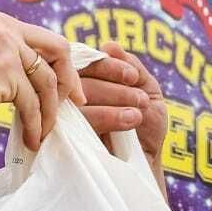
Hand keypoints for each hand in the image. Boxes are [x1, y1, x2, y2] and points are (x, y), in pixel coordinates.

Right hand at [0, 12, 84, 148]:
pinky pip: (32, 104)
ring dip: (49, 113)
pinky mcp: (3, 73)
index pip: (47, 40)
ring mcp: (5, 48)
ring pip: (47, 84)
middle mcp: (4, 28)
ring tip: (42, 133)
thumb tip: (42, 82)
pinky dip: (35, 125)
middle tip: (74, 107)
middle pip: (58, 51)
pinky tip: (32, 140)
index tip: (70, 90)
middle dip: (70, 82)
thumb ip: (8, 61)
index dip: (64, 65)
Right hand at [78, 42, 166, 192]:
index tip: (133, 77)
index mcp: (88, 81)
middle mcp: (72, 96)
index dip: (108, 65)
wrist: (147, 164)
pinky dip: (106, 117)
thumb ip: (131, 67)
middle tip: (141, 99)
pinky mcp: (63, 139)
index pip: (85, 63)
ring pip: (79, 99)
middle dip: (115, 87)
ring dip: (114, 101)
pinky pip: (76, 121)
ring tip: (138, 114)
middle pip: (80, 79)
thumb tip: (109, 46)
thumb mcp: (147, 91)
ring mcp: (65, 117)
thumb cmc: (146, 128)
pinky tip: (130, 121)